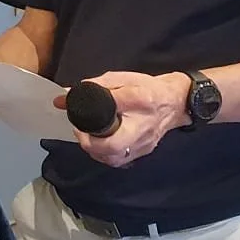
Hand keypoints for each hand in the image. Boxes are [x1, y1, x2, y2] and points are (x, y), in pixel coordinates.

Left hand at [52, 71, 187, 168]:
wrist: (176, 102)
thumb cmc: (148, 88)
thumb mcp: (122, 78)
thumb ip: (93, 87)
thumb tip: (63, 97)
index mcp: (141, 98)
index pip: (113, 104)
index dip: (90, 111)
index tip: (76, 113)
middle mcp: (144, 123)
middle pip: (112, 144)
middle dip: (89, 142)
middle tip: (80, 130)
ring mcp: (144, 141)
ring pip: (114, 158)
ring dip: (94, 150)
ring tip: (87, 136)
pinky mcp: (144, 151)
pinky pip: (118, 160)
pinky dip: (104, 155)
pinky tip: (100, 144)